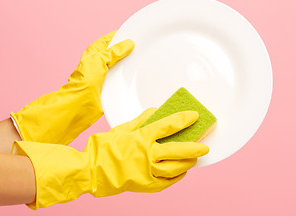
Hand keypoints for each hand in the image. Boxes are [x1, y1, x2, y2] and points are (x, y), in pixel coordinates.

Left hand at [11, 31, 133, 144]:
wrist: (81, 104)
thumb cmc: (85, 81)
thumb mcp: (100, 60)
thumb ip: (114, 52)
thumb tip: (128, 43)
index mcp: (95, 52)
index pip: (110, 39)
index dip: (121, 36)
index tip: (135, 34)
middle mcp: (100, 61)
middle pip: (116, 52)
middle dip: (127, 50)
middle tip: (142, 46)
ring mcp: (105, 74)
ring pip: (120, 65)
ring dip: (128, 63)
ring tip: (143, 59)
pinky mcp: (110, 85)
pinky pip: (121, 77)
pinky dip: (127, 75)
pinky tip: (136, 74)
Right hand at [13, 109, 208, 208]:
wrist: (91, 171)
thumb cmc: (104, 148)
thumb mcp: (121, 128)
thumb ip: (141, 119)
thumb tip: (155, 110)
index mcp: (142, 137)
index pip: (168, 126)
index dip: (183, 120)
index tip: (194, 116)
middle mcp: (148, 154)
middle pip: (178, 150)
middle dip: (195, 146)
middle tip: (205, 145)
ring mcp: (148, 172)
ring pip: (176, 167)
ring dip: (188, 162)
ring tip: (195, 158)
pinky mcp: (146, 185)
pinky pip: (168, 181)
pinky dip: (177, 176)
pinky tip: (182, 171)